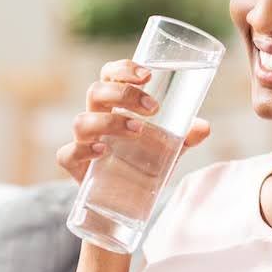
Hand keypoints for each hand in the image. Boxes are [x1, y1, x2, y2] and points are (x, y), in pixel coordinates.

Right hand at [55, 59, 211, 184]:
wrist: (127, 202)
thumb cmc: (145, 162)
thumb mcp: (171, 148)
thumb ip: (186, 136)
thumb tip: (204, 127)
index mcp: (114, 105)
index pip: (110, 75)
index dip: (124, 69)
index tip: (147, 75)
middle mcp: (96, 117)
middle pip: (96, 92)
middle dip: (123, 95)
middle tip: (152, 108)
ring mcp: (83, 141)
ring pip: (82, 121)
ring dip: (110, 122)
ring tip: (137, 131)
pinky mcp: (76, 166)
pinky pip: (67, 154)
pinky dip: (83, 150)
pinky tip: (103, 151)